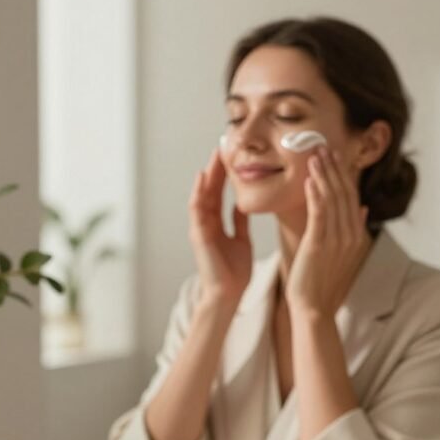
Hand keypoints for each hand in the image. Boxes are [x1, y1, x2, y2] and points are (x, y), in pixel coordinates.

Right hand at [188, 149, 252, 304]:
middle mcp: (205, 222)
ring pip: (202, 194)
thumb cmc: (234, 271)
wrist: (229, 293)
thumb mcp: (241, 239)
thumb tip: (243, 204)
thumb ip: (239, 222)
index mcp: (216, 223)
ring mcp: (200, 227)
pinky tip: (203, 177)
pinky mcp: (198, 235)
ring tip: (214, 155)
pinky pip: (196, 209)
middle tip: (223, 145)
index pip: (219, 192)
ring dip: (207, 175)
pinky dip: (198, 192)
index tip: (232, 155)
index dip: (224, 173)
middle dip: (216, 168)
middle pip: (210, 189)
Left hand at [285, 146, 369, 317]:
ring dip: (323, 174)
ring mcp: (337, 239)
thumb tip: (361, 208)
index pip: (351, 196)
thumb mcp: (343, 253)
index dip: (344, 174)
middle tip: (324, 146)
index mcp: (357, 235)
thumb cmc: (323, 283)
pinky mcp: (320, 244)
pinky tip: (310, 179)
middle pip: (344, 193)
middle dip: (334, 168)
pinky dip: (316, 194)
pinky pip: (319, 213)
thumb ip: (353, 229)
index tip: (336, 155)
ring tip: (314, 155)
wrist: (314, 308)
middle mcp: (351, 235)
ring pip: (332, 199)